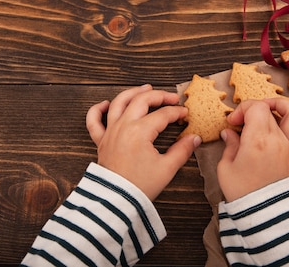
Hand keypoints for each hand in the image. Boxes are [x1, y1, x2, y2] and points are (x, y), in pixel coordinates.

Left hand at [86, 84, 201, 200]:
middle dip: (159, 95)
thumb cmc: (140, 186)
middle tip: (171, 98)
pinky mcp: (101, 141)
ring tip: (145, 88)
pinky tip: (107, 103)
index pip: (163, 114)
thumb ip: (182, 150)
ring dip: (133, 92)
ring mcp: (110, 131)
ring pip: (119, 102)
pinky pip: (94, 120)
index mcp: (140, 131)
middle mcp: (124, 126)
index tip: (185, 114)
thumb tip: (194, 139)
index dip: (177, 112)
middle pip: (142, 100)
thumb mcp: (167, 168)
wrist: (117, 201)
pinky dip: (98, 109)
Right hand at [217, 98, 288, 201]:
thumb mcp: (226, 169)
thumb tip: (230, 133)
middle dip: (255, 109)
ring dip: (283, 106)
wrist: (267, 217)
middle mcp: (278, 139)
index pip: (255, 107)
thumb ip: (230, 146)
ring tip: (272, 109)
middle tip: (245, 120)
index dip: (242, 109)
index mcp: (257, 139)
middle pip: (270, 109)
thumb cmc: (244, 194)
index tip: (233, 122)